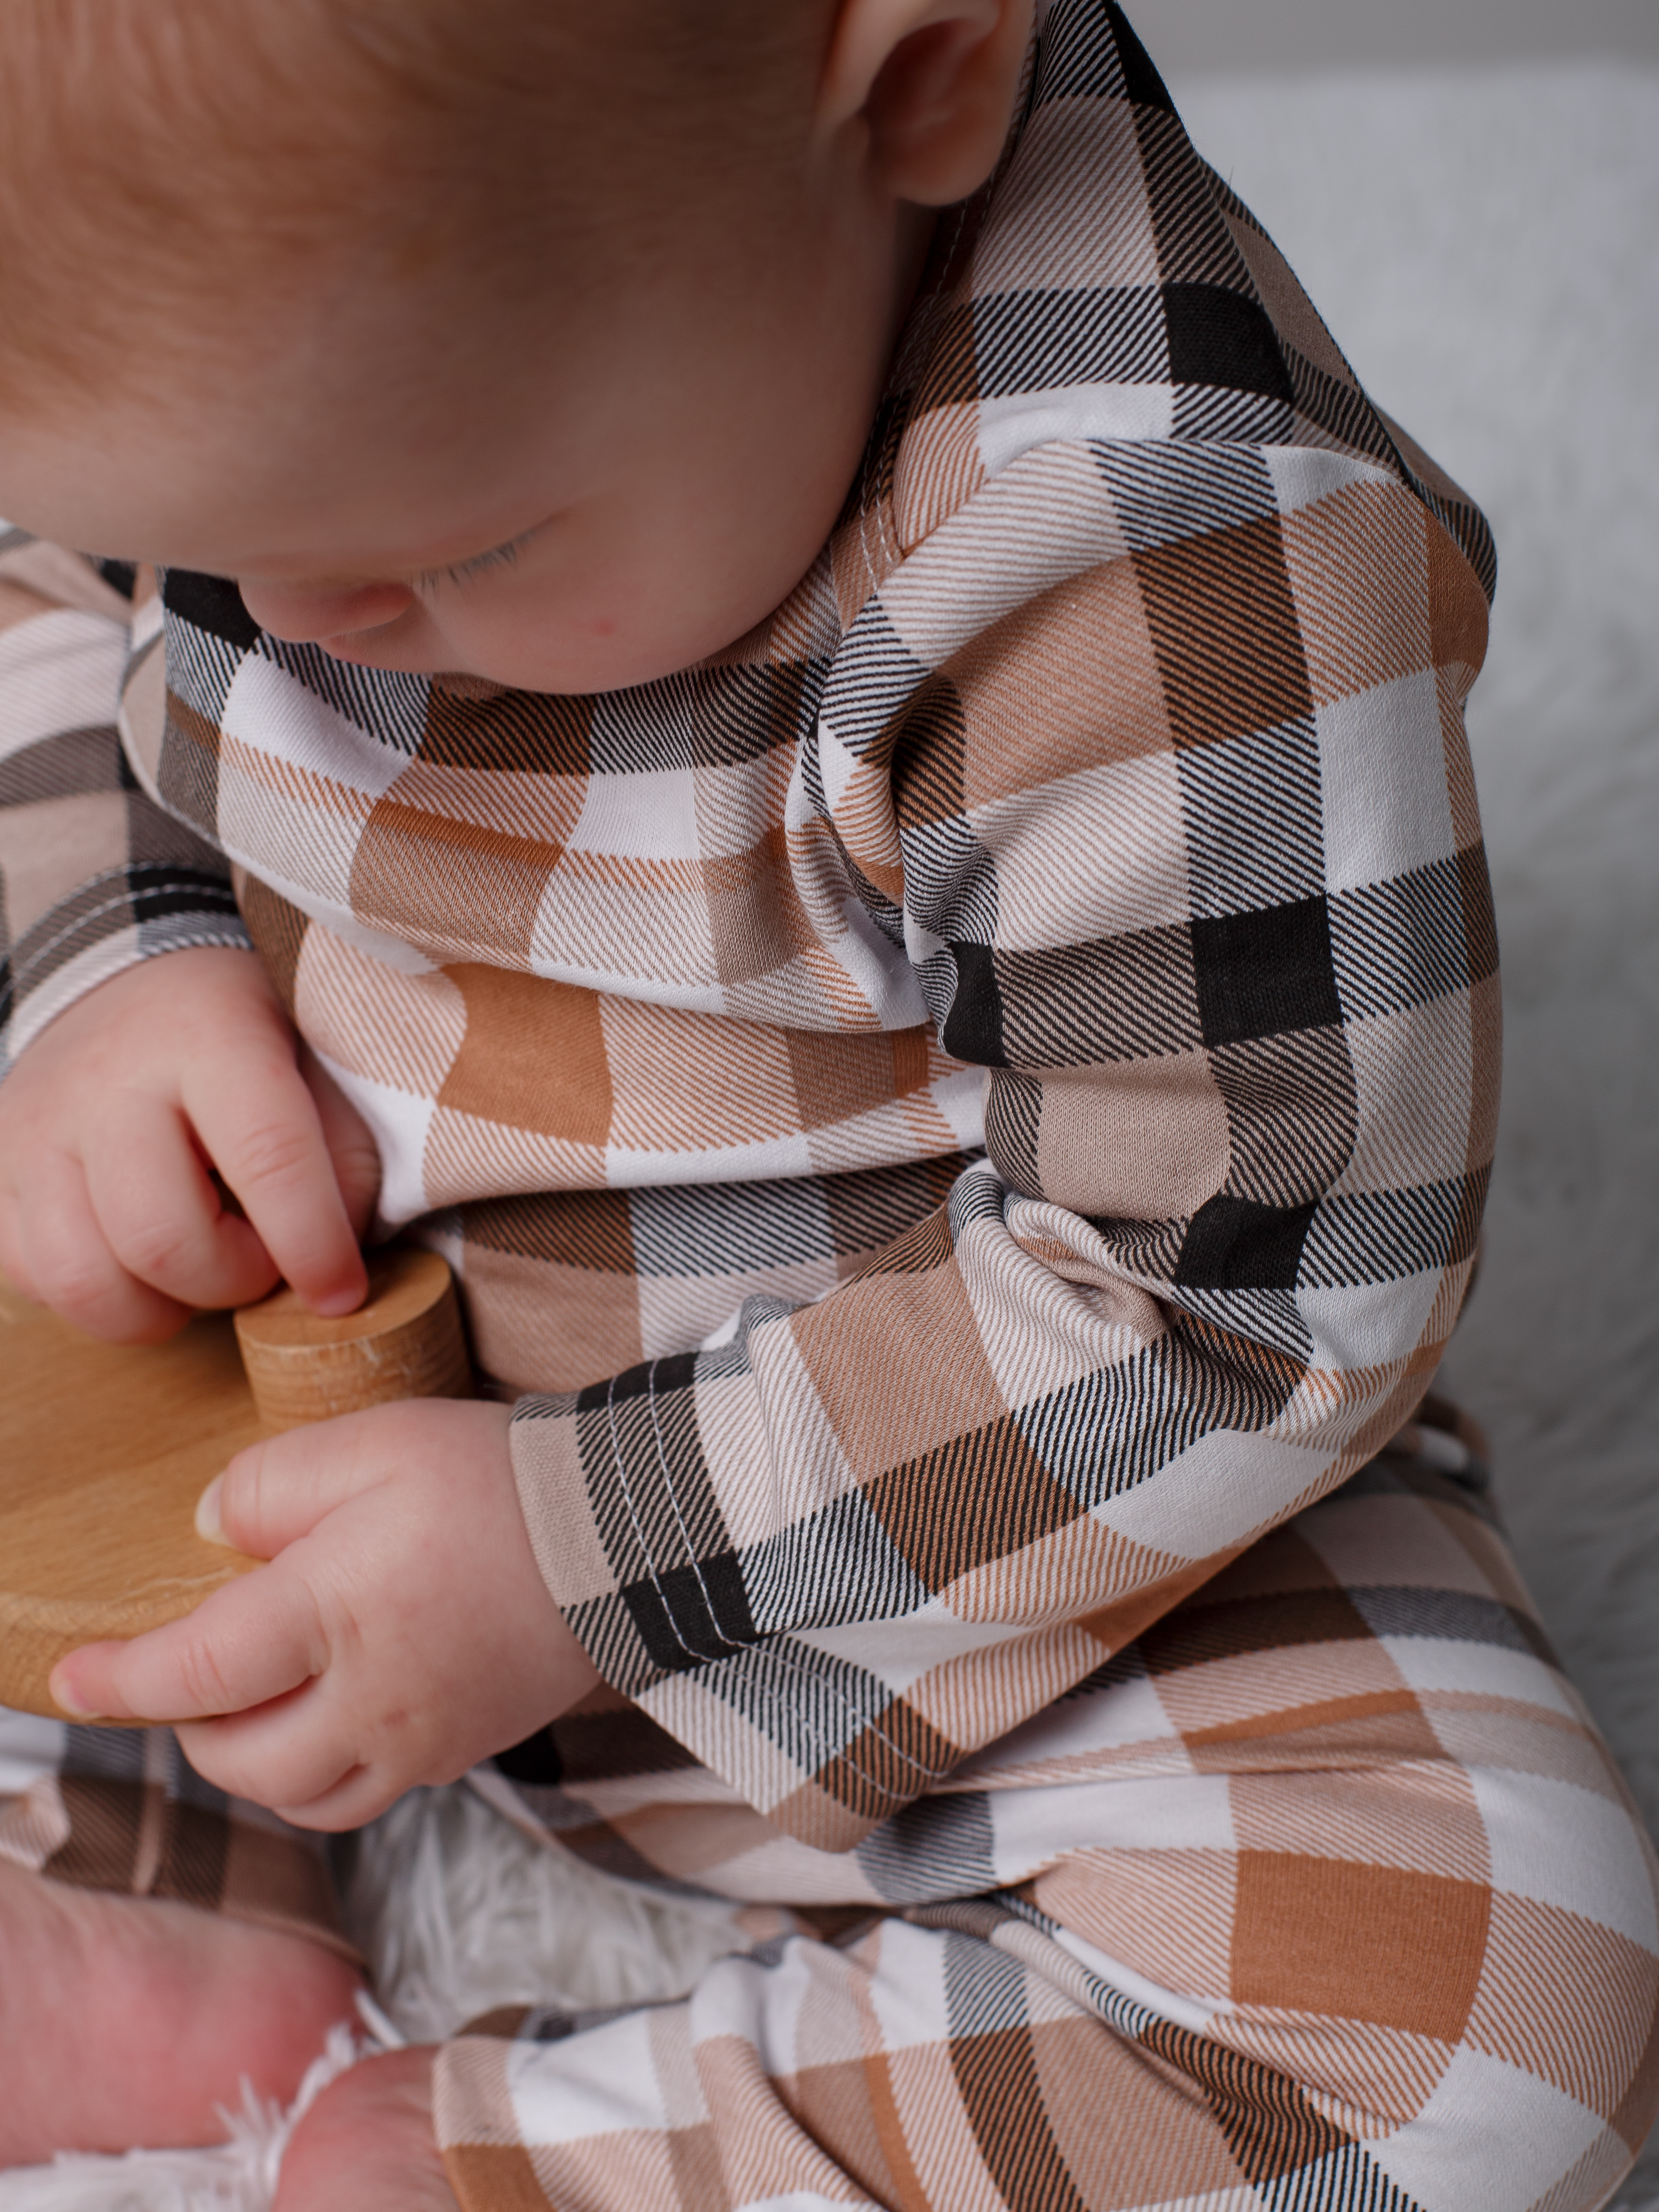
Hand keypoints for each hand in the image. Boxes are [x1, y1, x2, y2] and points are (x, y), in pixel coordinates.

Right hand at [0, 947, 378, 1340]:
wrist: (130, 986)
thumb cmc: (241, 1035)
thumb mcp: (317, 1059)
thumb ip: (345, 1151)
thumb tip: (339, 1256)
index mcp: (207, 1035)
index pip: (266, 1155)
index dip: (311, 1243)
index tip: (341, 1292)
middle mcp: (106, 1082)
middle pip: (161, 1239)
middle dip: (232, 1281)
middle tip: (263, 1258)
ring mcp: (35, 1130)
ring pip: (84, 1280)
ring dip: (162, 1306)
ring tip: (203, 1267)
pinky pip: (36, 1280)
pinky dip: (100, 1298)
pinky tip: (141, 1262)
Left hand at [48, 1398, 599, 1828]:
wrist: (633, 1532)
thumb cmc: (502, 1478)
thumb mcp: (375, 1442)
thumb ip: (274, 1486)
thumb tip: (212, 1534)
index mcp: (335, 1613)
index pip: (197, 1673)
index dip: (121, 1682)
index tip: (71, 1678)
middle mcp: (370, 1697)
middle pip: (240, 1757)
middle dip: (191, 1724)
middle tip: (189, 1668)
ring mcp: (420, 1735)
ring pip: (298, 1793)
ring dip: (255, 1758)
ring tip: (255, 1699)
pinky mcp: (463, 1748)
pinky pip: (367, 1790)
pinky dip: (324, 1767)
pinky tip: (334, 1710)